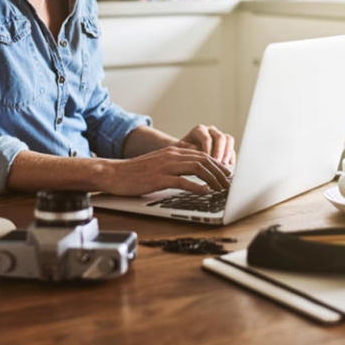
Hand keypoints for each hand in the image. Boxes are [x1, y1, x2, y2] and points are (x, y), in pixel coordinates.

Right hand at [101, 146, 231, 196]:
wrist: (114, 173)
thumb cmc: (135, 172)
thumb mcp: (159, 164)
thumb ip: (175, 165)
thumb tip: (193, 172)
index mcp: (173, 152)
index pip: (202, 155)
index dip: (217, 164)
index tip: (227, 174)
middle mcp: (172, 156)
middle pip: (203, 160)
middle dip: (219, 172)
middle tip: (229, 183)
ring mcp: (165, 166)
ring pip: (197, 168)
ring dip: (212, 179)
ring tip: (222, 189)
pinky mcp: (159, 178)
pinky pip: (182, 181)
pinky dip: (196, 186)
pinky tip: (204, 192)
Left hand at [176, 124, 235, 165]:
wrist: (183, 153)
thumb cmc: (180, 152)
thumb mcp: (180, 150)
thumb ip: (189, 149)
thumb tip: (201, 152)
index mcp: (199, 130)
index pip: (207, 138)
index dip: (208, 149)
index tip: (208, 160)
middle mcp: (210, 131)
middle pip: (220, 137)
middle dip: (220, 151)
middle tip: (219, 162)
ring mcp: (218, 136)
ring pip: (228, 139)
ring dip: (228, 152)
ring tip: (225, 164)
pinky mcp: (224, 144)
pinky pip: (231, 147)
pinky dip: (231, 155)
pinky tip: (230, 164)